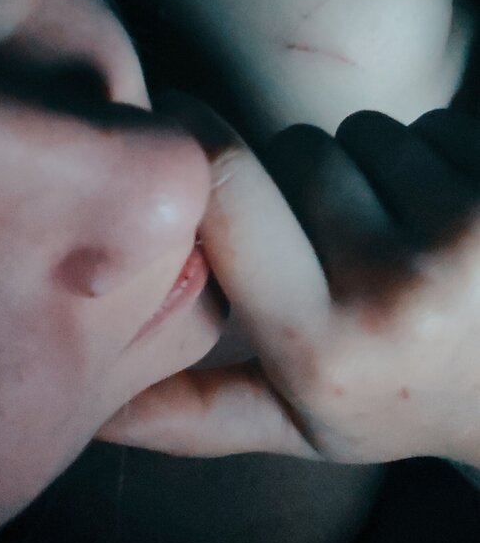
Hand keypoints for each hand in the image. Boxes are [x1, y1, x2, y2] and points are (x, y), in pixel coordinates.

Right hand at [100, 101, 479, 468]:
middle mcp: (397, 291)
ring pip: (367, 130)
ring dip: (372, 163)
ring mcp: (467, 233)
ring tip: (398, 230)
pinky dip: (432, 153)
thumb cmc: (403, 398)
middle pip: (299, 149)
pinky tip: (446, 212)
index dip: (192, 136)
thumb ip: (196, 410)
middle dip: (300, 173)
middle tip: (336, 235)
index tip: (178, 119)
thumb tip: (98, 409)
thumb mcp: (302, 423)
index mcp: (322, 345)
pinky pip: (435, 124)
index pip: (227, 191)